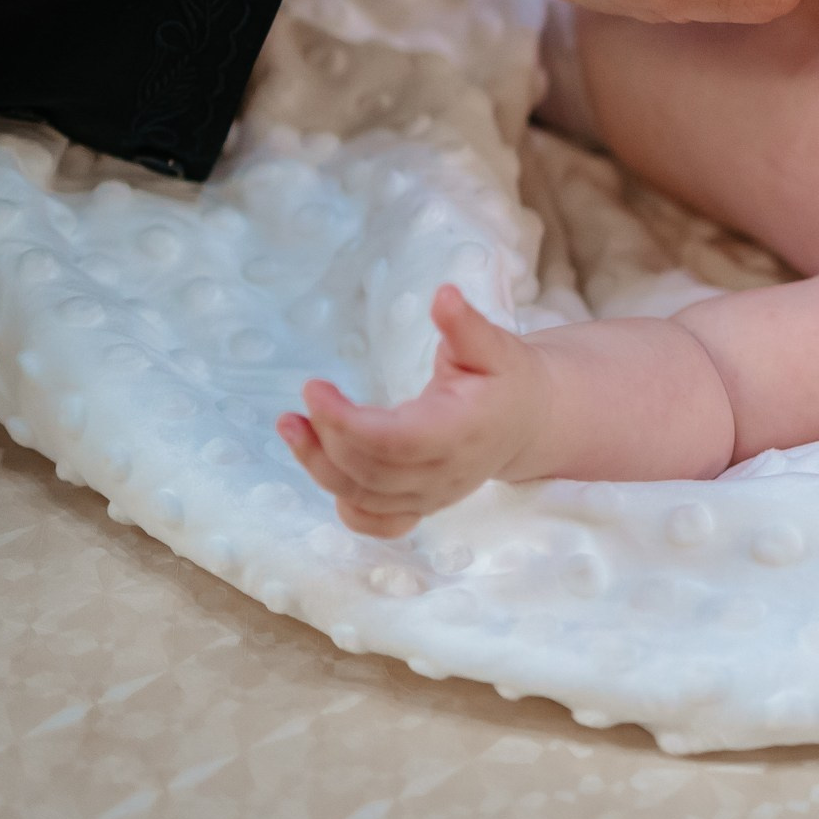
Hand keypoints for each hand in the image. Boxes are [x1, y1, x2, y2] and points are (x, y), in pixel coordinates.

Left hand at [279, 288, 540, 537]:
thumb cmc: (507, 379)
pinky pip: (377, 523)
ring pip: (366, 498)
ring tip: (290, 427)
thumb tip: (443, 295)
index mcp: (462, 432)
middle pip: (372, 472)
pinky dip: (346, 506)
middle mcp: (446, 473)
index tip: (315, 388)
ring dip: (320, 467)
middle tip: (301, 402)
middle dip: (325, 440)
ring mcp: (432, 496)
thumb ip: (466, 326)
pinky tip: (323, 468)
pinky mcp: (421, 506)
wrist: (527, 421)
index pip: (395, 441)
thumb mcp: (494, 346)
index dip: (347, 423)